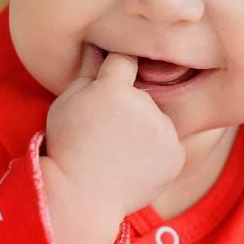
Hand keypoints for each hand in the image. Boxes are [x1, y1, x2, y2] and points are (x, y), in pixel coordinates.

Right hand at [43, 42, 184, 216]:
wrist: (81, 197)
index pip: (125, 60)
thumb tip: (98, 45)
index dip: (116, 69)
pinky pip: (169, 143)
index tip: (111, 78)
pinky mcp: (177, 155)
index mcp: (115, 89)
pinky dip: (157, 151)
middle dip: (128, 106)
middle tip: (105, 133)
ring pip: (156, 119)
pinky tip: (134, 164)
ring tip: (119, 152)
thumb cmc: (67, 147)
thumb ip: (87, 72)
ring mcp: (165, 132)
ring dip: (144, 128)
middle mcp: (145, 106)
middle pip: (142, 94)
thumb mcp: (66, 103)